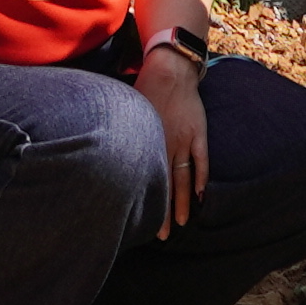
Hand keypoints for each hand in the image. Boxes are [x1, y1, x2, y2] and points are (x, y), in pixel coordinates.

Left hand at [136, 44, 209, 233]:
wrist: (169, 70)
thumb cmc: (144, 89)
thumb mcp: (126, 113)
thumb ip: (122, 135)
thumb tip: (103, 151)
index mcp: (147, 142)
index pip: (146, 179)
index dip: (145, 200)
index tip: (140, 221)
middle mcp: (165, 145)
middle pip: (164, 185)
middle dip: (162, 211)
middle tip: (160, 234)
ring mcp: (184, 140)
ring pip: (184, 178)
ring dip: (182, 202)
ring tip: (181, 223)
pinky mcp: (198, 133)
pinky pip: (201, 160)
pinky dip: (202, 178)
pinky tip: (200, 196)